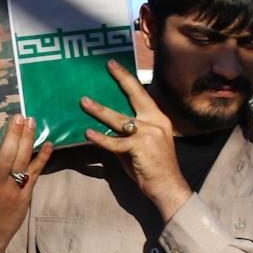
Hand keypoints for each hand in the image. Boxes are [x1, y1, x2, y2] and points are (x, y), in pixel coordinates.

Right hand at [0, 114, 53, 252]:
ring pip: (21, 162)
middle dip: (13, 135)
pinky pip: (35, 173)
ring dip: (27, 140)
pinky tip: (48, 143)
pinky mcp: (25, 196)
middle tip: (18, 116)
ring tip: (30, 121)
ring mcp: (11, 191)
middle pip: (5, 157)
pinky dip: (42, 157)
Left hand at [81, 59, 191, 221]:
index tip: (114, 65)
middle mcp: (155, 122)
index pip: (142, 94)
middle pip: (136, 96)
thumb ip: (128, 133)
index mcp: (158, 119)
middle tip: (107, 66)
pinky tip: (88, 133)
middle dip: (121, 79)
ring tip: (84, 102)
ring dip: (100, 110)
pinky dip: (101, 138)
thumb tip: (106, 125)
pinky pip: (115, 142)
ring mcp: (149, 133)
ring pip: (119, 119)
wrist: (167, 186)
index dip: (127, 79)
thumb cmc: (151, 166)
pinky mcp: (140, 147)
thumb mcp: (142, 144)